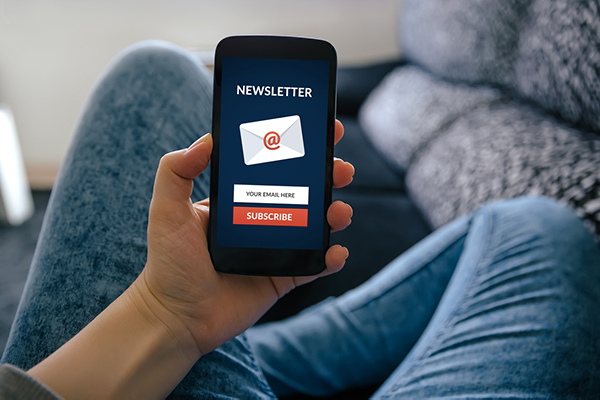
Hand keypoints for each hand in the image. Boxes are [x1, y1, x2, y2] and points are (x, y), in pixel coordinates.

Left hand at [136, 120, 353, 355]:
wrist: (176, 317)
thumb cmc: (168, 263)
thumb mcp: (167, 211)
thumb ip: (176, 172)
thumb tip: (206, 139)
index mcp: (240, 199)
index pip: (274, 166)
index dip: (298, 149)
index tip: (319, 129)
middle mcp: (262, 219)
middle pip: (304, 192)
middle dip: (328, 177)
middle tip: (340, 169)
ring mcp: (276, 249)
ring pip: (316, 226)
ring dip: (335, 214)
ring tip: (339, 211)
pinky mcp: (283, 277)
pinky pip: (314, 265)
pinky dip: (331, 258)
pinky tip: (336, 251)